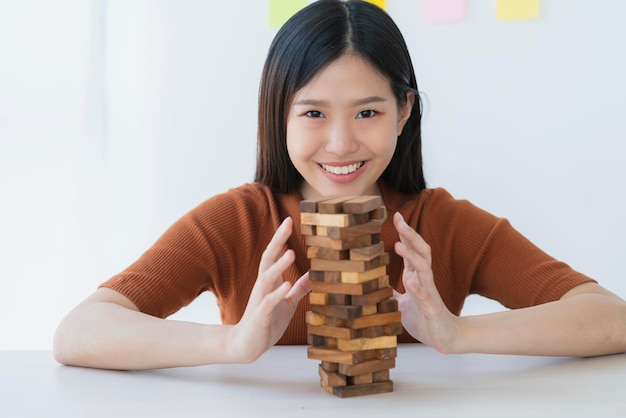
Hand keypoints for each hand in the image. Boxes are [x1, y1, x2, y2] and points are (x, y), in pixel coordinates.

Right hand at [230, 217, 310, 362]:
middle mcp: (263, 287)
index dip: (280, 238)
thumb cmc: (267, 322)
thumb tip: (313, 275)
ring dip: (279, 266)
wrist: (247, 345)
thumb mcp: (287, 303)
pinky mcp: (260, 315)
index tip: (289, 220)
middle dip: (277, 241)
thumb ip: (298, 289)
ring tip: (291, 253)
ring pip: (267, 278)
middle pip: (268, 259)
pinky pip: (268, 302)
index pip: (274, 255)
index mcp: (270, 282)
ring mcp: (260, 300)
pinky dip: (277, 293)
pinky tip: (287, 286)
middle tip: (287, 224)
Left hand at [393, 212, 459, 352]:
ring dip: (412, 256)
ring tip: (399, 245)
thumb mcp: (399, 302)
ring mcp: (429, 292)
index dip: (405, 232)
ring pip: (424, 269)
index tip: (396, 215)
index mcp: (416, 275)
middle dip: (411, 235)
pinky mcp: (432, 308)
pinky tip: (410, 281)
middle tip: (400, 219)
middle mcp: (423, 279)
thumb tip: (370, 284)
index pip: (412, 248)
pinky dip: (418, 288)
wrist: (444, 337)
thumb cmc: (422, 316)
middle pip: (420, 251)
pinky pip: (426, 296)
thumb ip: (388, 291)